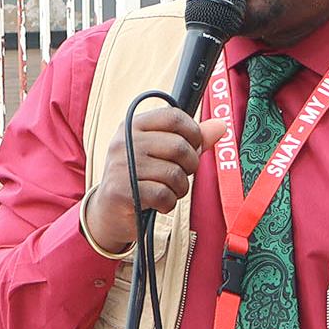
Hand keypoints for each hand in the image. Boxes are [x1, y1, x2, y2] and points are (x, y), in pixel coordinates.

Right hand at [80, 105, 224, 255]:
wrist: (108, 211)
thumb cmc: (139, 178)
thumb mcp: (160, 154)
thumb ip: (190, 140)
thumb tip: (220, 126)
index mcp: (133, 125)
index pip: (173, 117)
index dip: (193, 133)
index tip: (193, 147)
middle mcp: (125, 142)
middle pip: (179, 146)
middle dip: (189, 166)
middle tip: (180, 175)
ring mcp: (121, 166)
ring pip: (174, 174)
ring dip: (179, 188)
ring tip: (168, 191)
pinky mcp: (121, 190)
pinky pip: (163, 195)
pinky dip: (168, 203)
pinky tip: (159, 203)